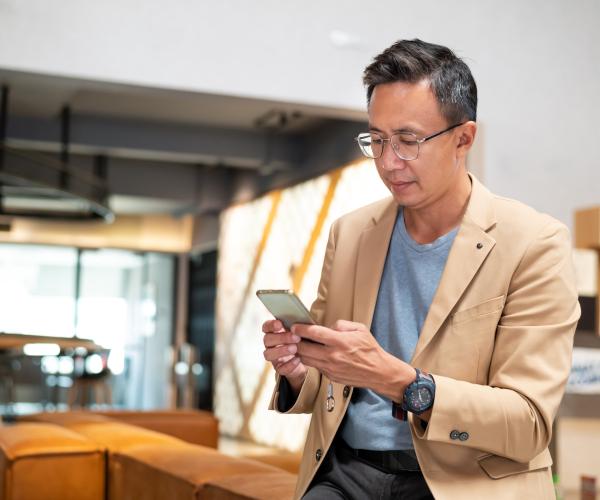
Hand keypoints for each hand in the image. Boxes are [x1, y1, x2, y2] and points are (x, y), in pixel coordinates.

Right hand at [262, 319, 306, 394]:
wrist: (307, 359)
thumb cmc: (302, 340)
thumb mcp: (300, 331)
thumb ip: (298, 326)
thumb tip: (302, 322)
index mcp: (274, 332)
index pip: (266, 327)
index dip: (271, 325)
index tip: (279, 324)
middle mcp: (270, 344)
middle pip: (267, 339)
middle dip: (281, 338)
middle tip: (295, 337)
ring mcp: (273, 357)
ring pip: (268, 354)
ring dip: (281, 351)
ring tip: (295, 349)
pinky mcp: (280, 368)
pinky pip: (280, 368)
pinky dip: (289, 364)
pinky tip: (298, 359)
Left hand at [292, 320, 414, 400]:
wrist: (378, 372)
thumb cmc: (370, 349)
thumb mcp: (360, 329)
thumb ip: (341, 324)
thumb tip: (327, 326)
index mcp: (340, 342)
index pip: (314, 333)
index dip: (301, 329)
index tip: (294, 326)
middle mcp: (333, 356)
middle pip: (304, 348)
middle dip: (295, 341)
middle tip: (292, 335)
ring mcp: (330, 368)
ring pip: (306, 359)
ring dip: (300, 352)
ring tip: (298, 344)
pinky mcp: (330, 376)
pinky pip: (315, 366)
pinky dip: (311, 360)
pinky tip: (311, 354)